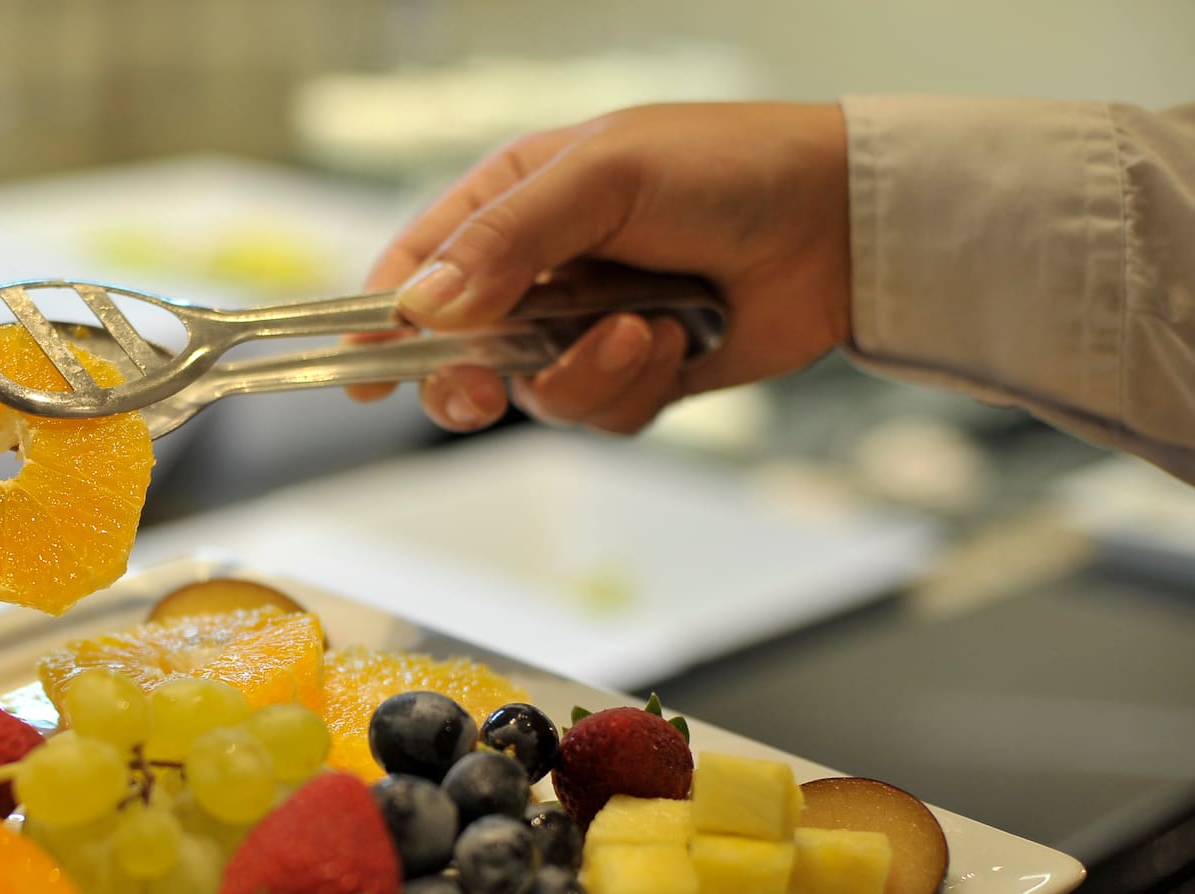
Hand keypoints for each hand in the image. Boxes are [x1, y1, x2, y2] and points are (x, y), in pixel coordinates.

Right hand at [350, 103, 851, 433]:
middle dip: (471, 381)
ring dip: (584, 375)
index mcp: (513, 204)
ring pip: (532, 395)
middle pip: (455, 355)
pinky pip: (597, 416)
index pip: (418, 269)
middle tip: (489, 388)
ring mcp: (583, 328)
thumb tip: (424, 306)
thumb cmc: (728, 168)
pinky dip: (633, 390)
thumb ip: (506, 240)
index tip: (360, 377)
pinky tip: (677, 342)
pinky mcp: (634, 375)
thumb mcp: (603, 176)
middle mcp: (538, 272)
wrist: (843, 225)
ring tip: (643, 329)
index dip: (378, 324)